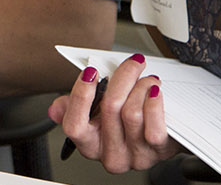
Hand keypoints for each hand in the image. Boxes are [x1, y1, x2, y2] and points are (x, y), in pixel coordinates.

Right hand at [48, 53, 174, 172]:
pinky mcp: (159, 153)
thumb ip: (73, 107)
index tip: (91, 72)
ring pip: (132, 112)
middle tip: (132, 63)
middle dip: (123, 77)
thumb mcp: (96, 116)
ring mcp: (134, 157)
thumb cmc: (126, 124)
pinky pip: (153, 124)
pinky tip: (155, 92)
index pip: (74, 125)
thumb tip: (55, 109)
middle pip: (110, 108)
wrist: (164, 139)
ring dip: (142, 86)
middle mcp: (110, 156)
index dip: (81, 96)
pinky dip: (154, 101)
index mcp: (89, 145)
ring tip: (147, 80)